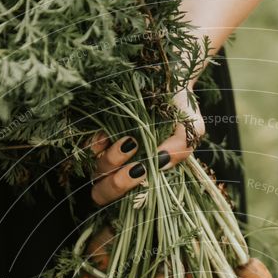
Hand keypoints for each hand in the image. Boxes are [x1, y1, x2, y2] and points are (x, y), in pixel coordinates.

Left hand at [89, 89, 204, 206]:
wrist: (167, 74)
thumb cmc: (180, 109)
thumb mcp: (191, 130)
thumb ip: (181, 148)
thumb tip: (160, 161)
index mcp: (144, 175)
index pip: (125, 204)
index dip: (127, 200)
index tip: (145, 182)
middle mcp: (122, 168)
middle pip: (104, 193)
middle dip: (118, 186)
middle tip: (138, 169)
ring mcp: (106, 151)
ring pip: (97, 171)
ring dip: (112, 162)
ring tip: (130, 142)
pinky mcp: (96, 131)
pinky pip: (86, 147)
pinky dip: (97, 144)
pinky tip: (109, 134)